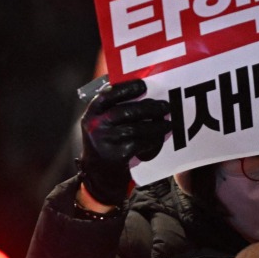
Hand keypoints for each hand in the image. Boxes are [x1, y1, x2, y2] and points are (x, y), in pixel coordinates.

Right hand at [79, 79, 170, 204]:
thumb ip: (112, 108)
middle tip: (165, 106)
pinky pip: (140, 144)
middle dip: (149, 108)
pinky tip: (158, 138)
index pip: (107, 95)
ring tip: (167, 123)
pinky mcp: (117, 155)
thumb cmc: (104, 140)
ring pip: (136, 129)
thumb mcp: (100, 123)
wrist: (97, 172)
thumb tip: (142, 93)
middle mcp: (95, 126)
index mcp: (91, 114)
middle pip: (125, 111)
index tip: (143, 85)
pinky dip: (152, 141)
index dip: (126, 88)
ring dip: (156, 125)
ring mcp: (106, 141)